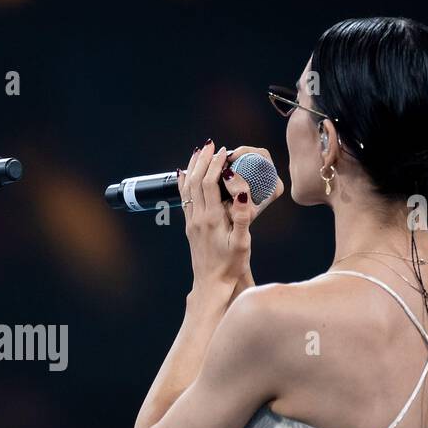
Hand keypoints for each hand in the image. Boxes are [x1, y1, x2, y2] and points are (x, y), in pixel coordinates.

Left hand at [178, 142, 281, 289]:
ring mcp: (191, 222)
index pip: (209, 182)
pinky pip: (184, 199)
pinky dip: (184, 182)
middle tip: (212, 144)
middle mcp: (197, 218)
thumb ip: (243, 216)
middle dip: (203, 160)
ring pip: (187, 188)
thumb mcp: (242, 242)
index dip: (215, 164)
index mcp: (212, 218)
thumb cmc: (230, 265)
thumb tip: (243, 192)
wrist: (211, 283)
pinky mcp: (189, 227)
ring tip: (199, 152)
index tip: (224, 151)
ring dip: (193, 167)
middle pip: (195, 180)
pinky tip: (184, 174)